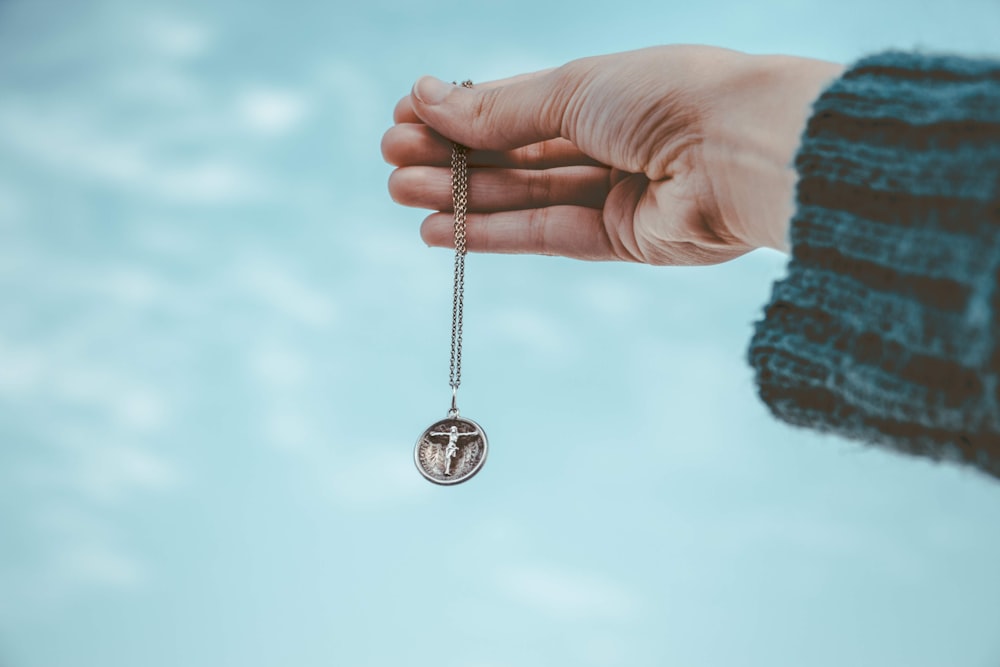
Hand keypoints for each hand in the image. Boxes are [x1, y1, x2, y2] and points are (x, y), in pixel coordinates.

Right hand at [382, 45, 842, 264]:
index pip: (516, 104)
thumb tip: (426, 98)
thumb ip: (498, 108)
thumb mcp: (569, 91)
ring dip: (460, 197)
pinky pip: (547, 235)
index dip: (460, 112)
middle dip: (451, 156)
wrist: (742, 150)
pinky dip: (494, 234)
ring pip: (523, 196)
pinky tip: (441, 231)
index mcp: (603, 91)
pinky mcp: (625, 241)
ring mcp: (616, 193)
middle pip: (514, 153)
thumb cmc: (666, 96)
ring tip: (400, 194)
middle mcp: (610, 140)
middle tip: (390, 161)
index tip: (405, 116)